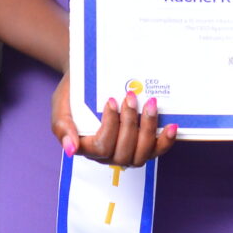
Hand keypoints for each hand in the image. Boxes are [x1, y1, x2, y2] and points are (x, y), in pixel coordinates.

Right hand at [51, 77, 178, 166]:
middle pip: (124, 152)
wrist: (88, 78)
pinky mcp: (142, 143)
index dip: (110, 125)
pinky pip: (156, 150)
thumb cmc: (73, 93)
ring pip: (141, 154)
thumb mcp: (60, 106)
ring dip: (149, 129)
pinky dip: (166, 141)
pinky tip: (172, 127)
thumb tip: (71, 149)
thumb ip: (62, 127)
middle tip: (131, 97)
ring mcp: (127, 151)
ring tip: (151, 105)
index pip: (102, 147)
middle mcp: (108, 154)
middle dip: (130, 123)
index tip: (111, 100)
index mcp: (87, 147)